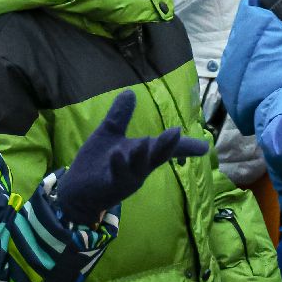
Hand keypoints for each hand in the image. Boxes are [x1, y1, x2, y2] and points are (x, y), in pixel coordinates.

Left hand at [58, 92, 209, 223]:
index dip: (185, 146)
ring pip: (140, 167)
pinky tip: (117, 153)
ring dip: (143, 155)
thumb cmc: (97, 163)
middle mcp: (140, 167)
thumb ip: (120, 115)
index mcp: (143, 154)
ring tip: (144, 141)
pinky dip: (119, 165)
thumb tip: (130, 92)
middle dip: (168, 146)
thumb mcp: (110, 134)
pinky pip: (118, 176)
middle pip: (158, 156)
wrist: (76, 190)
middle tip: (177, 132)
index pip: (167, 148)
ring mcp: (127, 178)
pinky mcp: (111, 186)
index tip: (205, 147)